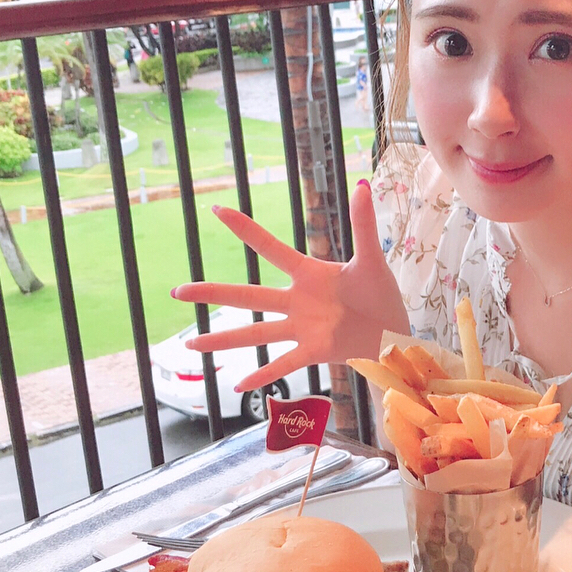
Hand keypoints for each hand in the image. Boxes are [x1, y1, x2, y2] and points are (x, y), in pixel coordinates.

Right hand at [172, 180, 407, 392]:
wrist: (393, 328)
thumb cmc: (379, 291)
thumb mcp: (371, 257)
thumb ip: (363, 224)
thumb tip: (363, 185)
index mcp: (308, 274)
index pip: (270, 248)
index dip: (245, 229)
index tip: (217, 209)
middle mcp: (297, 300)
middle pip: (248, 296)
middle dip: (213, 293)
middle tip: (177, 291)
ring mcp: (302, 327)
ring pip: (256, 333)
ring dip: (224, 339)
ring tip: (190, 344)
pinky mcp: (314, 350)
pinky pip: (283, 364)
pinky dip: (262, 375)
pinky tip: (237, 386)